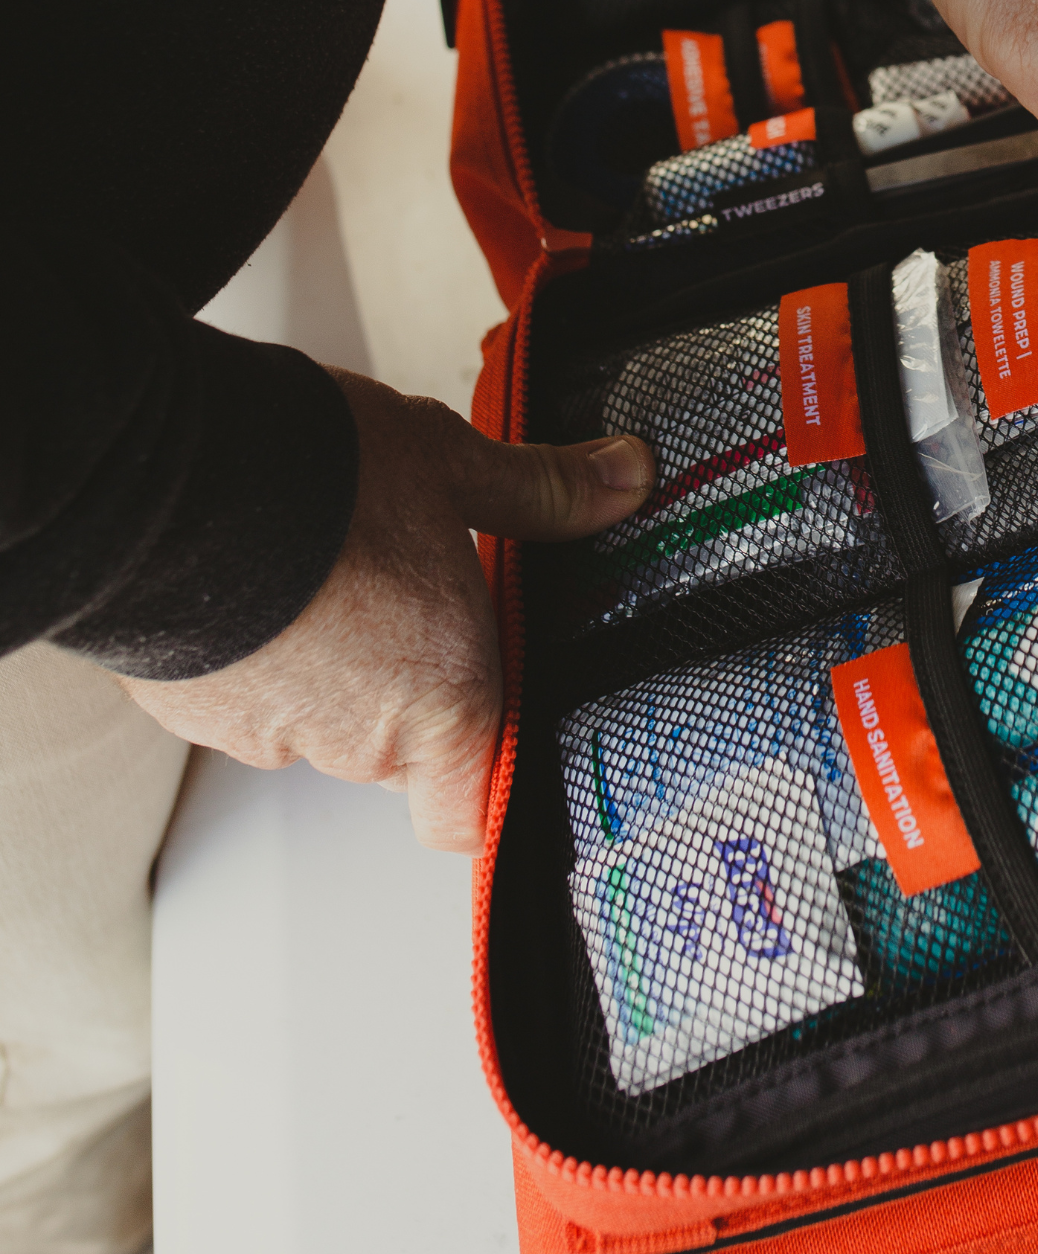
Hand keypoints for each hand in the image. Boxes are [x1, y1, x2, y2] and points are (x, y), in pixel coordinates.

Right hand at [118, 370, 652, 850]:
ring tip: (330, 562)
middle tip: (409, 588)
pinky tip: (262, 575)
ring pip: (319, 717)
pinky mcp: (192, 711)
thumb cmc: (320, 481)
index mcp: (444, 700)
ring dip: (329, 661)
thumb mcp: (455, 465)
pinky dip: (259, 651)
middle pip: (399, 747)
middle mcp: (357, 738)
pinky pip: (243, 696)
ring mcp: (267, 732)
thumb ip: (542, 490)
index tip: (495, 736)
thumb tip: (622, 479)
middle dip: (409, 681)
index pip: (470, 815)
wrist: (174, 478)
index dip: (483, 787)